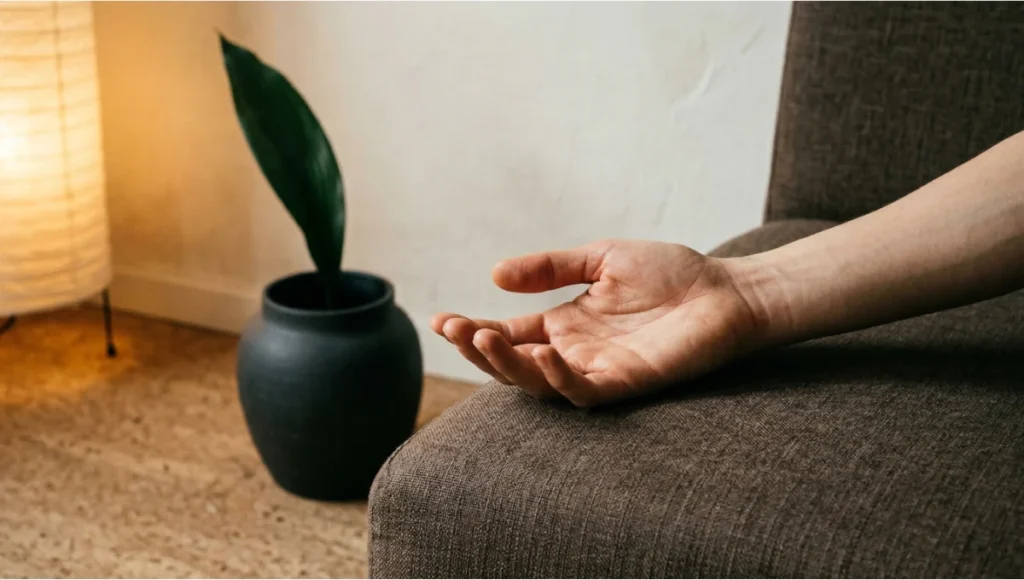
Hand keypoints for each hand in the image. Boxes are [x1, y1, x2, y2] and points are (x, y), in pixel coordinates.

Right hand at [432, 239, 765, 406]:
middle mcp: (573, 351)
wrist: (725, 291)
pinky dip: (558, 377)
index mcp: (563, 323)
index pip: (507, 333)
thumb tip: (494, 276)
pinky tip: (542, 353)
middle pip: (512, 362)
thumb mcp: (600, 258)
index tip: (438, 320)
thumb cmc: (671, 274)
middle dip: (478, 350)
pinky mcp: (624, 383)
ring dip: (508, 365)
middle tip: (455, 329)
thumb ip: (550, 267)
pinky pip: (582, 390)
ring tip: (484, 338)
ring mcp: (596, 370)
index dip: (471, 331)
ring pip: (539, 382)